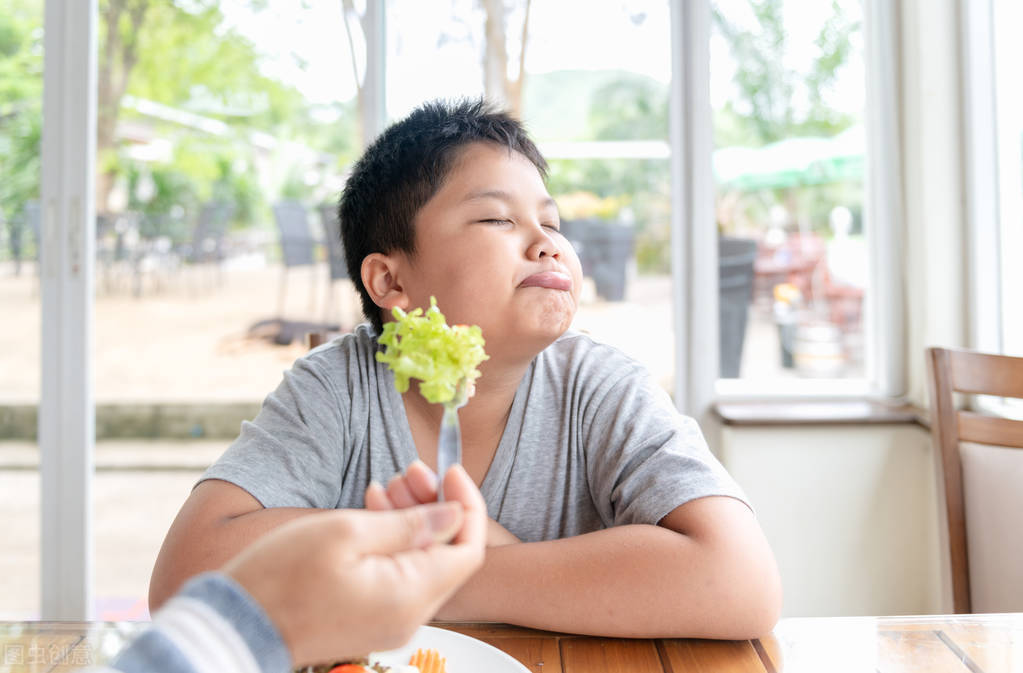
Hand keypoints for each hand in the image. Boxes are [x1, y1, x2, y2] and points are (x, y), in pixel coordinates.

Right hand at [222, 464, 485, 666]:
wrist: (236, 624)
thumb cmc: (282, 576)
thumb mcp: (346, 533)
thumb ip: (409, 524)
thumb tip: (455, 514)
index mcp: (411, 596)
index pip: (470, 551)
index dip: (468, 506)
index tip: (450, 470)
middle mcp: (410, 617)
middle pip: (452, 558)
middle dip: (441, 510)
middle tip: (412, 473)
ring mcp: (392, 624)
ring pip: (427, 566)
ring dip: (415, 524)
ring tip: (385, 487)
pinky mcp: (373, 622)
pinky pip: (402, 579)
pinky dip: (396, 544)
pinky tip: (370, 514)